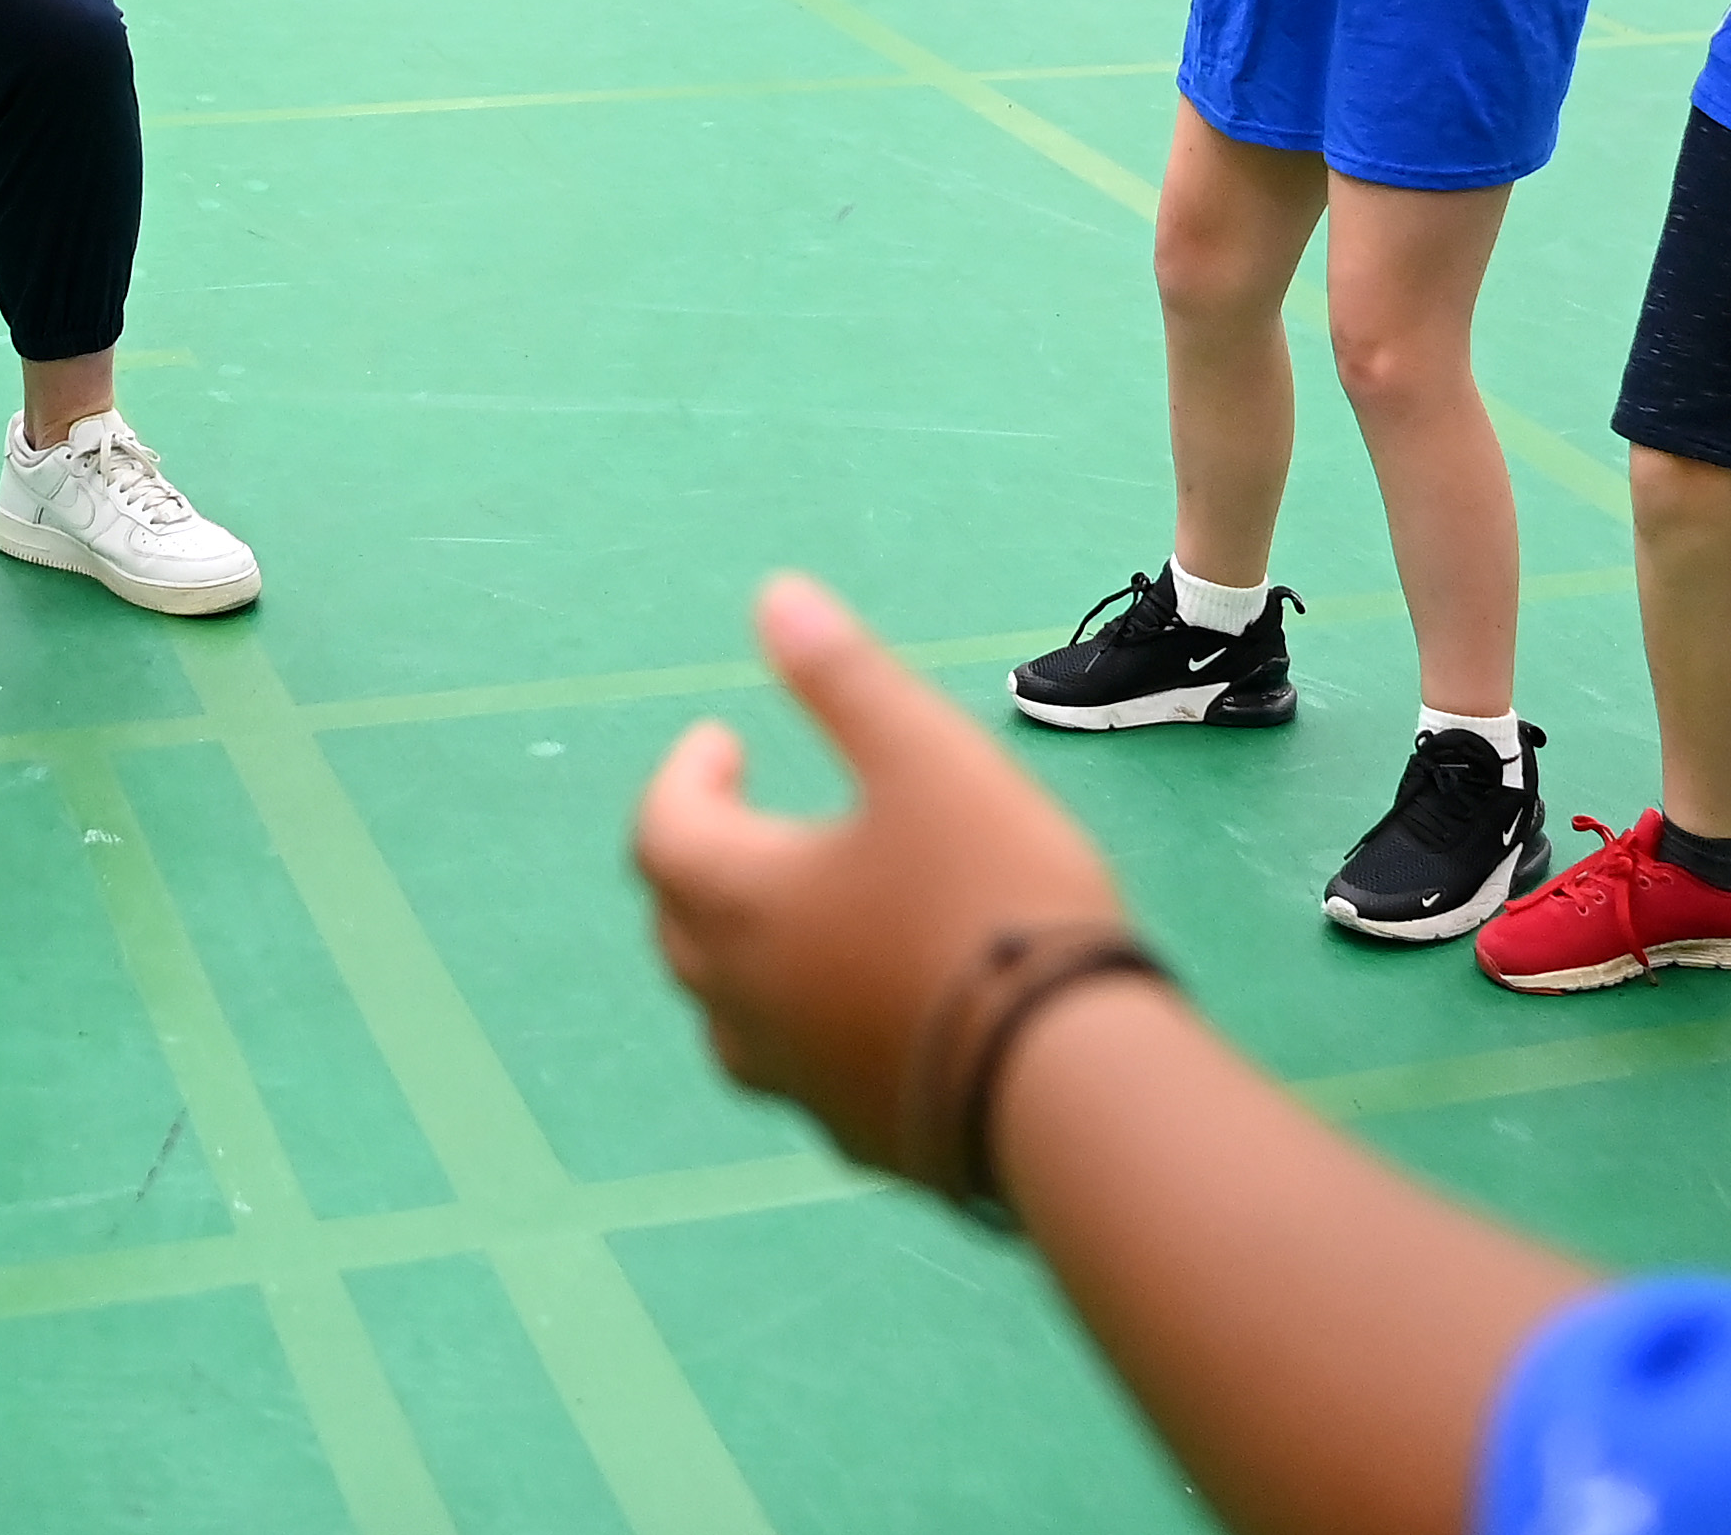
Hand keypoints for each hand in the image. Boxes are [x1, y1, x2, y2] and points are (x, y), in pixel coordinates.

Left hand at [633, 574, 1128, 1189]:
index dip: (682, 777)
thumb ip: (844, 676)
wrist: (1069, 1087)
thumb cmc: (996, 901)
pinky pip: (799, 1072)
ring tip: (792, 913)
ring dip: (738, 951)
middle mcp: (745, 998)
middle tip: (744, 817)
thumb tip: (774, 596)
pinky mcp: (858, 1135)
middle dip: (698, 858)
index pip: (661, 831)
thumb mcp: (925, 760)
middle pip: (680, 923)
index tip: (723, 743)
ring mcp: (799, 1078)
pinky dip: (803, 1022)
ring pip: (727, 1012)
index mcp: (744, 900)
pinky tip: (861, 1008)